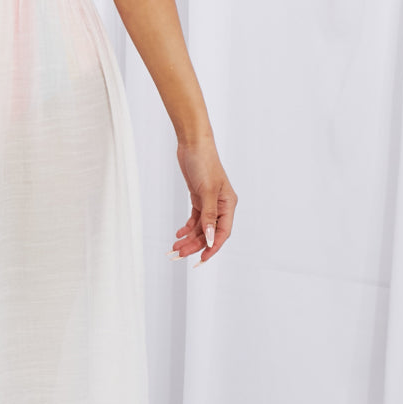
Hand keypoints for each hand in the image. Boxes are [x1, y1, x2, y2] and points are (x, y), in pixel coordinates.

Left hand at [171, 136, 236, 265]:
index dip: (212, 247)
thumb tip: (210, 238)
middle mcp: (221, 205)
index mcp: (228, 204)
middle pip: (209, 232)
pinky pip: (195, 219)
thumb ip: (208, 216)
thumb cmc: (204, 163)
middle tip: (179, 255)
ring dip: (188, 238)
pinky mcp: (199, 198)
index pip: (222, 232)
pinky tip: (178, 234)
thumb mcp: (206, 191)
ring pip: (200, 227)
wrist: (193, 144)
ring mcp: (209, 202)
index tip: (201, 259)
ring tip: (174, 247)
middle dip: (195, 245)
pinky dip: (187, 227)